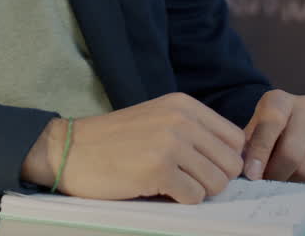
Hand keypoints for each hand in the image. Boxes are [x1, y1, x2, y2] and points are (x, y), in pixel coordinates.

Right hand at [23, 93, 244, 202]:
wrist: (69, 149)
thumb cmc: (113, 141)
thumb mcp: (157, 120)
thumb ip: (193, 131)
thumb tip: (234, 161)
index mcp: (183, 104)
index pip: (235, 138)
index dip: (224, 160)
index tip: (203, 168)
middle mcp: (181, 119)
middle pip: (231, 163)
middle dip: (214, 179)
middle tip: (186, 181)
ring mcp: (170, 143)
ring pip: (217, 183)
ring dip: (197, 191)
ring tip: (170, 184)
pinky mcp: (158, 170)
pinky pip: (195, 197)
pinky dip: (181, 200)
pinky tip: (158, 190)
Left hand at [242, 90, 304, 183]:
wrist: (298, 125)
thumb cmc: (270, 132)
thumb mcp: (253, 132)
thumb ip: (248, 148)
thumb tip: (247, 172)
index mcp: (280, 99)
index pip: (271, 123)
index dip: (260, 152)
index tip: (252, 175)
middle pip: (292, 153)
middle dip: (276, 176)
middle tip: (267, 187)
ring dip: (292, 185)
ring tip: (282, 185)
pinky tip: (301, 184)